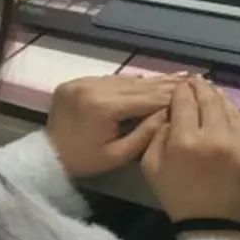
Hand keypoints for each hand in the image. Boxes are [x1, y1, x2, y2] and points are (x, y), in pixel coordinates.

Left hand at [46, 74, 184, 177]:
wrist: (48, 156)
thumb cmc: (86, 161)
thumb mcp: (119, 155)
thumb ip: (145, 134)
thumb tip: (170, 112)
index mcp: (103, 107)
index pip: (145, 98)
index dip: (170, 96)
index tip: (192, 92)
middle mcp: (92, 87)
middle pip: (136, 85)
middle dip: (164, 84)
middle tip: (190, 78)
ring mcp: (82, 81)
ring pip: (123, 80)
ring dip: (148, 80)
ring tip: (173, 78)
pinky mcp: (75, 81)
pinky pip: (107, 79)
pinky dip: (126, 82)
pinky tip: (145, 80)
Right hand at [142, 76, 239, 224]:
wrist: (214, 226)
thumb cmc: (179, 196)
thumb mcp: (150, 166)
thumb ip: (156, 133)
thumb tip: (172, 111)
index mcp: (186, 141)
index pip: (185, 101)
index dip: (182, 90)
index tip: (183, 87)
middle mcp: (217, 138)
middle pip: (210, 99)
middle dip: (202, 88)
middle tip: (199, 82)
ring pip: (233, 109)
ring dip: (222, 100)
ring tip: (216, 96)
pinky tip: (239, 116)